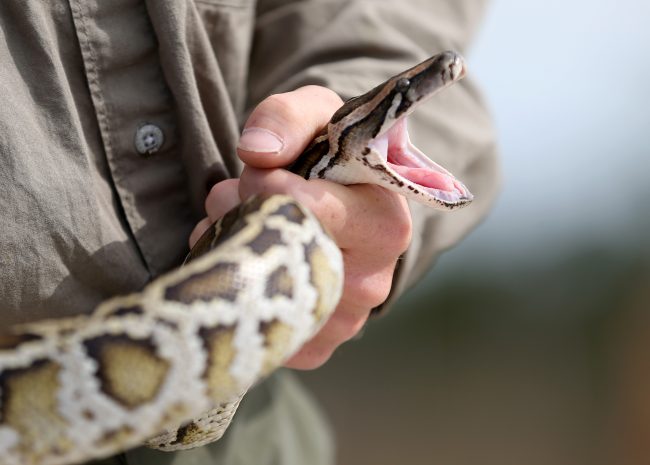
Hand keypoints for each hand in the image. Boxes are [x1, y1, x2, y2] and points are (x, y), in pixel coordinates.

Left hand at [190, 86, 411, 368]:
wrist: (344, 203)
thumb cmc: (332, 157)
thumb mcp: (318, 116)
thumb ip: (287, 118)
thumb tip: (256, 152)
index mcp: (386, 225)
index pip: (308, 210)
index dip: (265, 185)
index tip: (260, 172)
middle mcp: (373, 282)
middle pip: (277, 254)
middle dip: (243, 217)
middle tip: (244, 197)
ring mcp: (344, 322)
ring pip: (260, 291)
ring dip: (235, 251)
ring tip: (248, 226)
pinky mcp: (315, 347)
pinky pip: (256, 322)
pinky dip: (240, 289)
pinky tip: (252, 264)